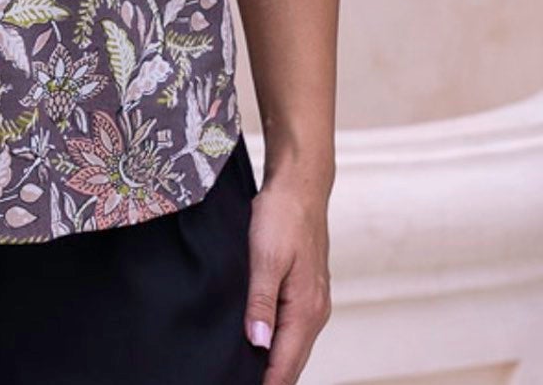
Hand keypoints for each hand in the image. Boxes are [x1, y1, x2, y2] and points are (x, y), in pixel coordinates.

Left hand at [243, 170, 331, 382]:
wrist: (299, 185)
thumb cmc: (282, 216)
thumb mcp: (265, 257)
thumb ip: (262, 302)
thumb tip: (259, 344)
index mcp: (306, 309)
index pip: (285, 364)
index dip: (265, 384)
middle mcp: (315, 312)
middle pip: (292, 361)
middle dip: (269, 379)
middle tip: (235, 382)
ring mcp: (314, 302)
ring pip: (293, 346)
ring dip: (273, 363)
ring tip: (243, 373)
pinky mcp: (307, 290)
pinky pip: (293, 328)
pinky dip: (279, 343)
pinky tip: (260, 342)